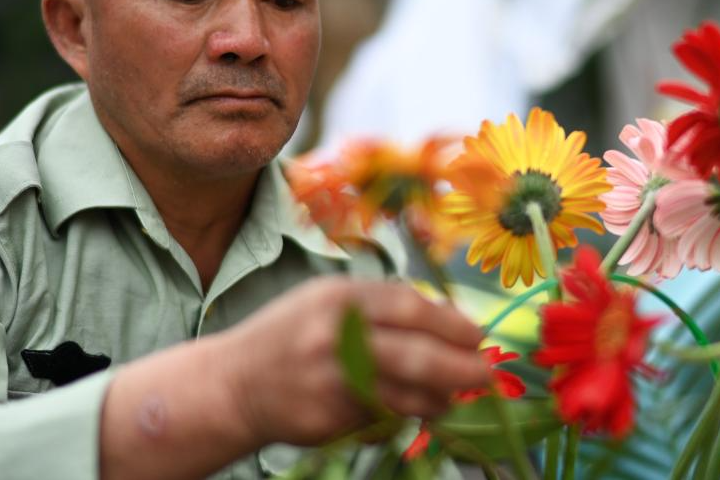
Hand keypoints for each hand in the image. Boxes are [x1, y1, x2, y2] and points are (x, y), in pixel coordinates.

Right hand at [225, 276, 490, 446]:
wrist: (233, 383)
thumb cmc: (292, 333)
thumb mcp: (329, 300)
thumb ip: (382, 305)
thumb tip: (449, 320)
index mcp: (339, 299)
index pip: (410, 307)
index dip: (451, 324)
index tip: (477, 336)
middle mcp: (334, 338)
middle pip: (415, 357)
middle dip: (460, 368)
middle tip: (485, 374)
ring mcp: (330, 384)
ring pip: (406, 397)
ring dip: (439, 400)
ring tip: (451, 396)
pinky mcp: (328, 422)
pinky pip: (382, 421)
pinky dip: (403, 417)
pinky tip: (407, 410)